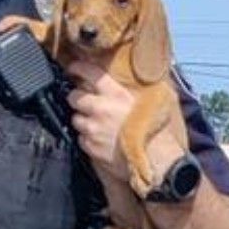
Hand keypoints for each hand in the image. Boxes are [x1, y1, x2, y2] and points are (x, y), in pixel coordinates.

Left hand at [64, 63, 184, 186]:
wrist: (155, 160)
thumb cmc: (155, 133)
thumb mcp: (146, 104)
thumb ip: (127, 94)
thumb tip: (114, 87)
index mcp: (117, 95)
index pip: (90, 73)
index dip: (78, 68)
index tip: (73, 69)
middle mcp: (101, 108)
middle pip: (74, 97)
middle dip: (78, 99)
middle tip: (86, 103)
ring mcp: (94, 128)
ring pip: (76, 119)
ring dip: (83, 121)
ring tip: (98, 126)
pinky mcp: (91, 146)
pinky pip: (81, 139)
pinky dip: (88, 139)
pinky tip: (101, 141)